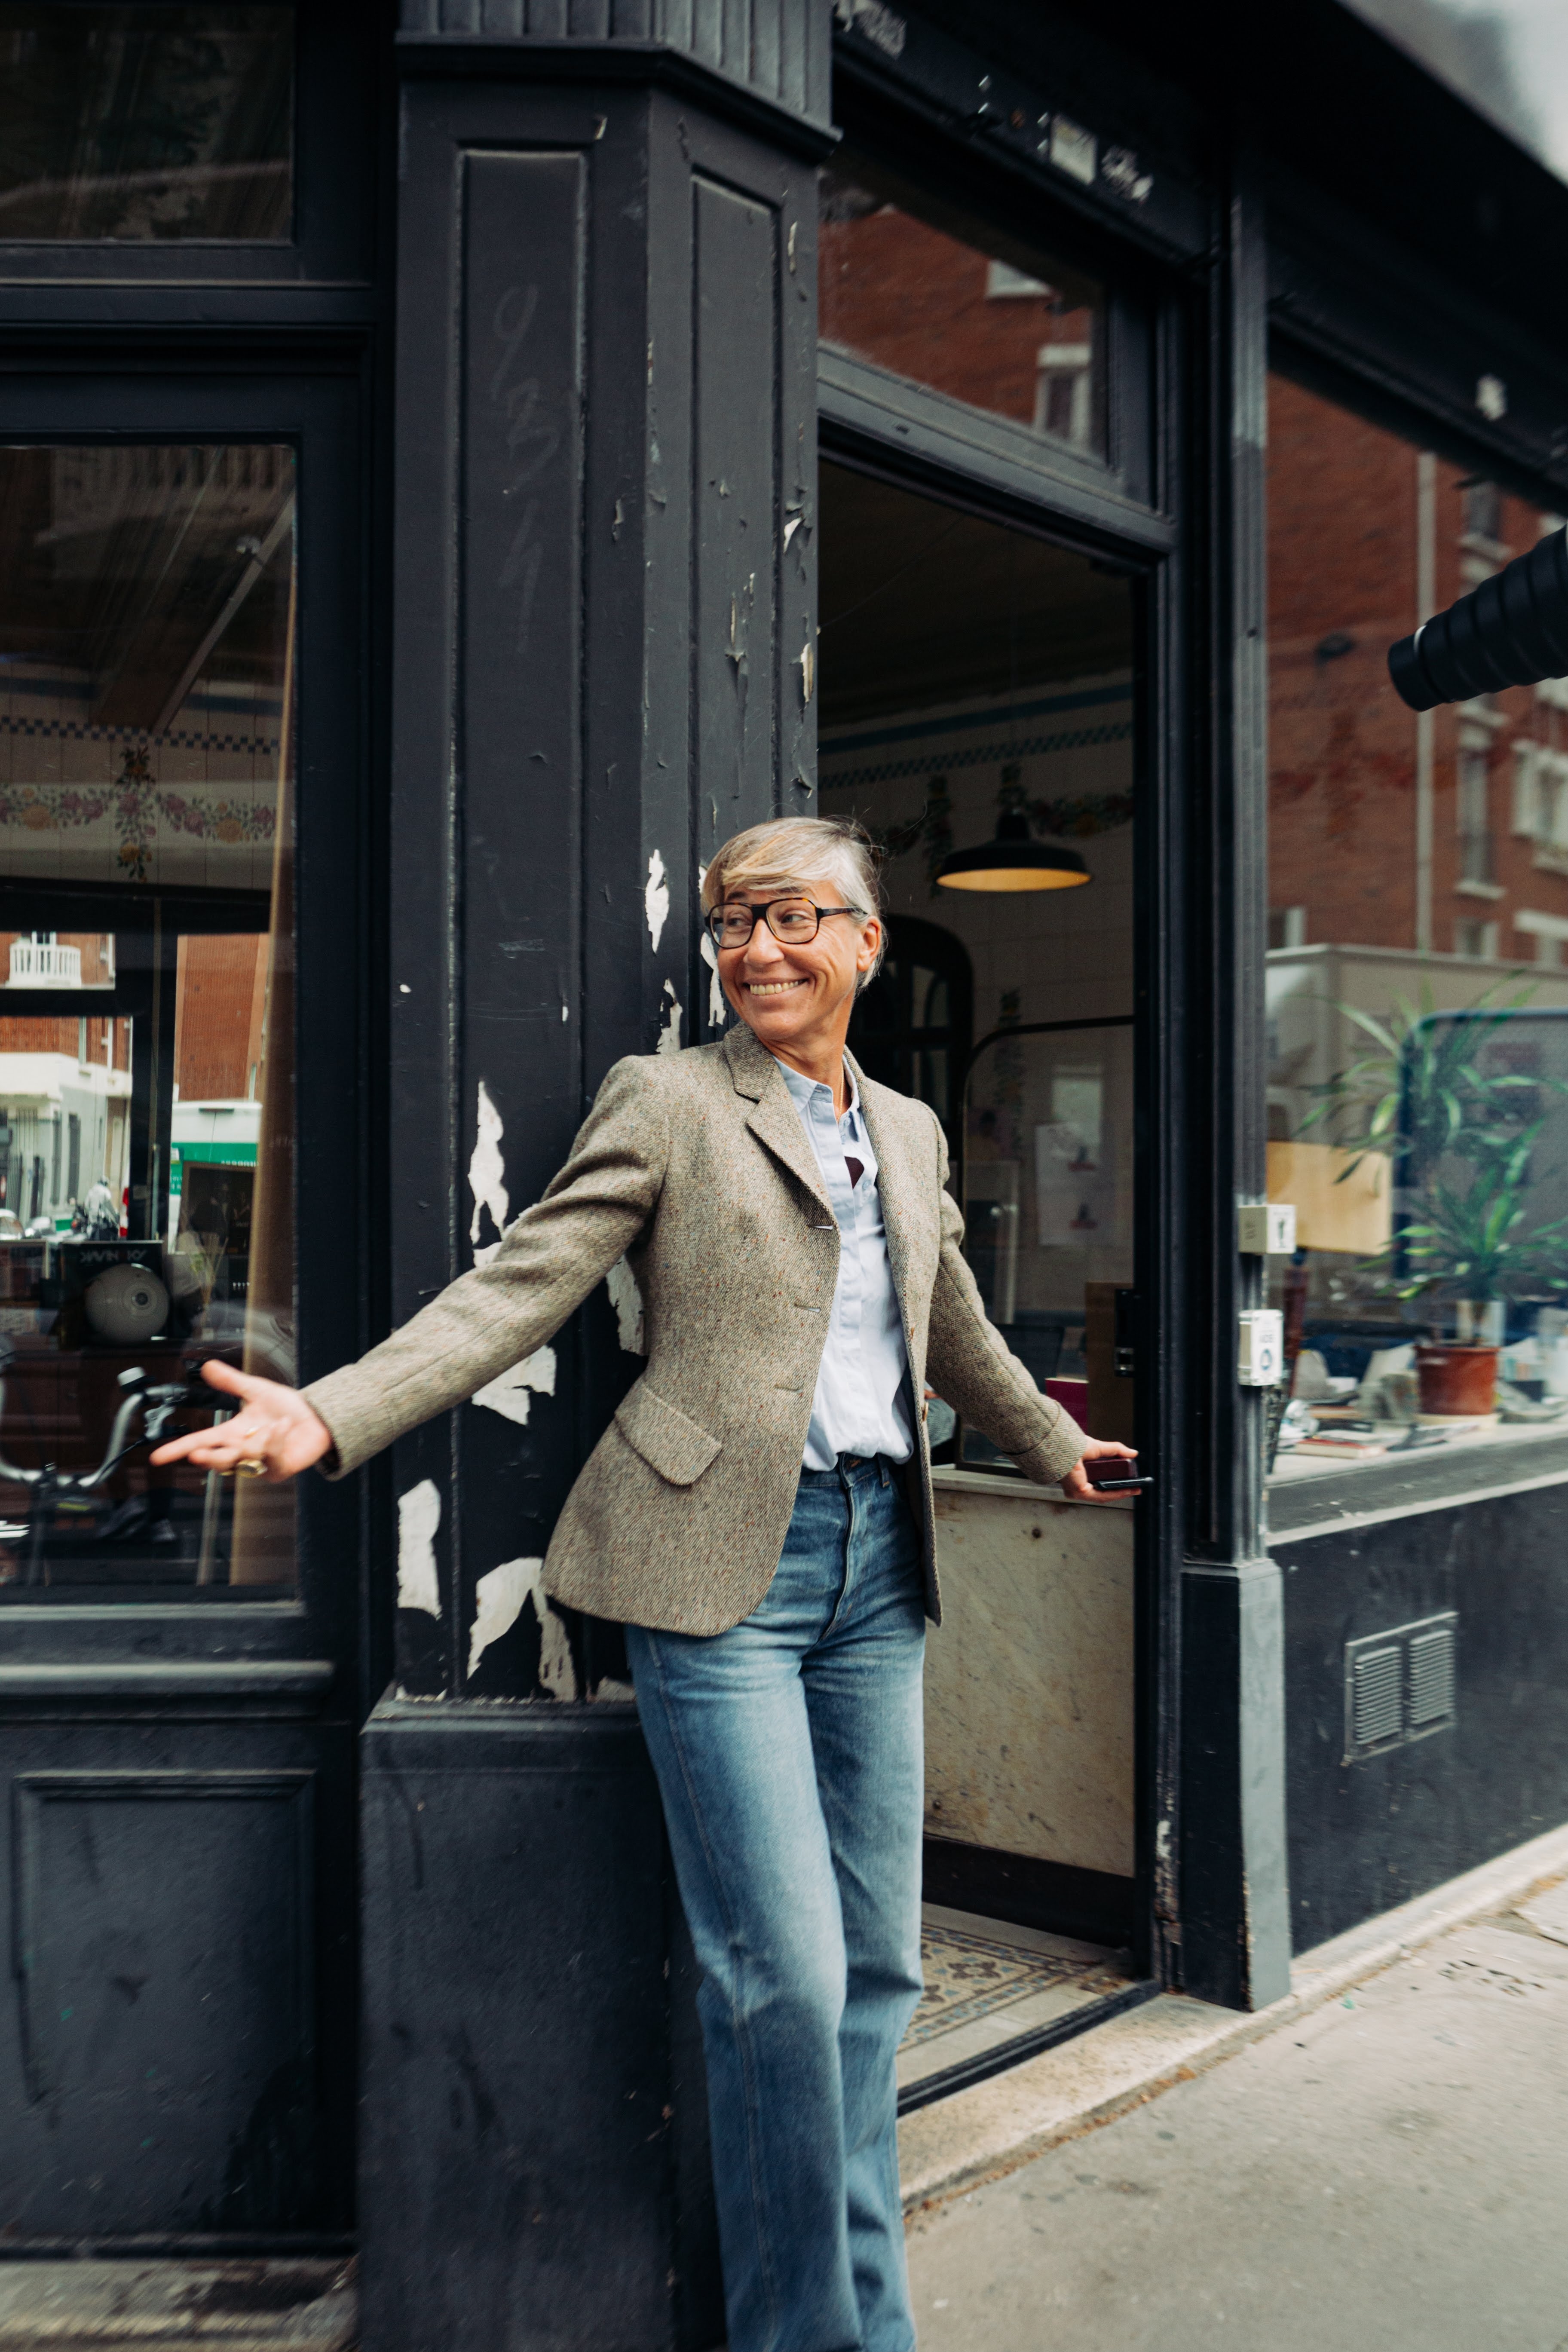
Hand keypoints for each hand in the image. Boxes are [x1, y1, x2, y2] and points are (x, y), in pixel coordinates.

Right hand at [149, 1360, 333, 1482]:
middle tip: (198, 1454)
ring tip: (274, 1424)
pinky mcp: (277, 1469)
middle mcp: (241, 1452)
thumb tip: (208, 1366)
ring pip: (243, 1460)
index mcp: (231, 1435)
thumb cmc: (286, 1408)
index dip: (177, 1450)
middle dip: (208, 1458)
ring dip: (256, 1441)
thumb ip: (231, 1381)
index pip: (199, 1443)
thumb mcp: (255, 1390)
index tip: (157, 1457)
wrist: (315, 1416)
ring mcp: (258, 1464)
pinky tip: (284, 1428)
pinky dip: (276, 1441)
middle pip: (216, 1461)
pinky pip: (269, 1459)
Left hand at [1060, 1436, 1138, 1502]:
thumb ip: (1117, 1451)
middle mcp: (1077, 1485)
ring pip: (1104, 1495)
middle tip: (1135, 1487)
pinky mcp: (1081, 1492)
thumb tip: (1133, 1453)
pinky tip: (1127, 1490)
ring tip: (1134, 1489)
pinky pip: (1102, 1495)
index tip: (1128, 1482)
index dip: (1115, 1484)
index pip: (1099, 1483)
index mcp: (1078, 1475)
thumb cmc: (1072, 1445)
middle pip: (1103, 1491)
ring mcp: (1078, 1491)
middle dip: (1121, 1490)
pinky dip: (1116, 1493)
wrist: (1064, 1444)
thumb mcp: (1099, 1448)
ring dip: (1121, 1493)